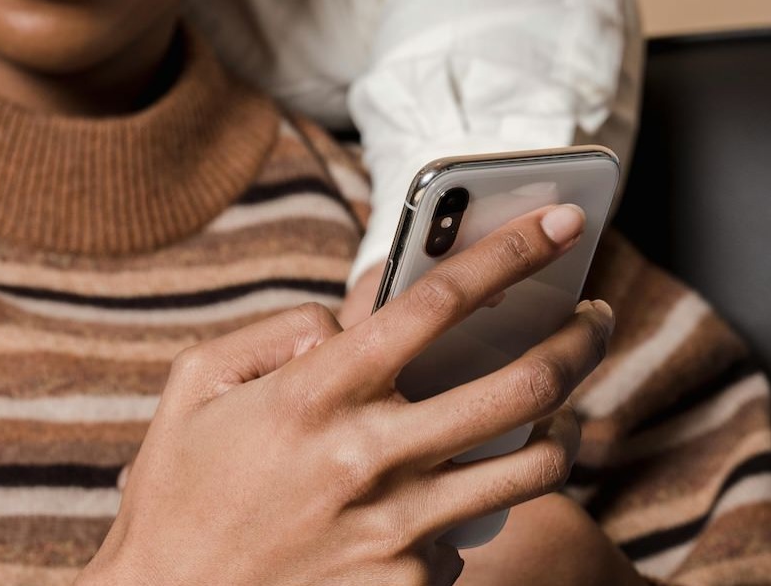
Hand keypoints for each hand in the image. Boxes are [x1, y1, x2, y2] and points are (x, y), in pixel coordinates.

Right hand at [80, 205, 612, 585]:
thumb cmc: (176, 494)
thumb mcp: (194, 387)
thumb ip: (276, 333)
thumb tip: (353, 320)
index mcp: (314, 394)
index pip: (436, 302)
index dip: (511, 250)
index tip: (560, 221)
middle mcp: (368, 457)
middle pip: (522, 386)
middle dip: (579, 339)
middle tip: (594, 318)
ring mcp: (398, 527)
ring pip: (533, 466)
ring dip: (565, 427)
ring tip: (560, 411)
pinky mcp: (411, 582)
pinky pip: (472, 530)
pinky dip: (469, 506)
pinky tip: (442, 500)